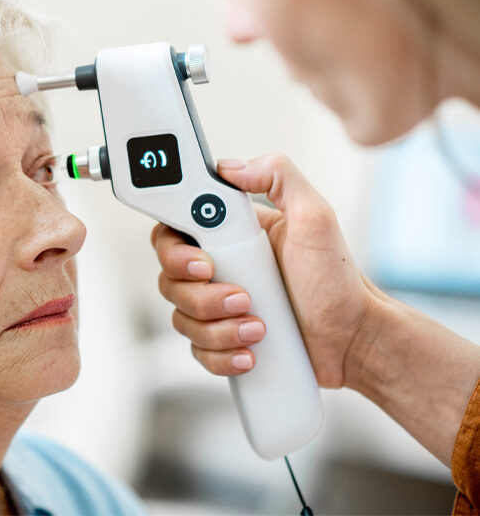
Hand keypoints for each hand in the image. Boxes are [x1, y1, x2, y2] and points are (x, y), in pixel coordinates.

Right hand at [152, 152, 380, 387]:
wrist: (353, 340)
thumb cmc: (338, 281)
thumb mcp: (316, 217)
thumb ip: (279, 176)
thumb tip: (232, 167)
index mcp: (228, 235)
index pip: (173, 232)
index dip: (175, 250)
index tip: (204, 263)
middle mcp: (217, 268)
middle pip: (169, 279)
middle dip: (201, 295)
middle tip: (243, 297)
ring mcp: (216, 307)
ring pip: (181, 317)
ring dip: (217, 328)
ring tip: (258, 328)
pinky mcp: (222, 339)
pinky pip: (196, 350)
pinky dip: (220, 354)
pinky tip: (250, 352)